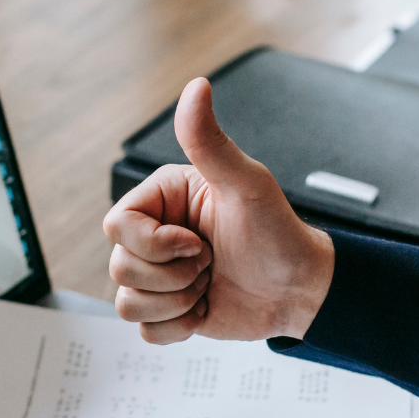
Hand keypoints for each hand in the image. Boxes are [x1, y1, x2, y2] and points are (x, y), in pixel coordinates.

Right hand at [104, 77, 334, 343]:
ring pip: (126, 302)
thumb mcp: (247, 183)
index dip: (155, 244)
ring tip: (210, 284)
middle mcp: (155, 236)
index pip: (117, 225)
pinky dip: (177, 327)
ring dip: (177, 302)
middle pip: (119, 267)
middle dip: (173, 276)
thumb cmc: (279, 233)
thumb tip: (196, 87)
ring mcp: (159, 276)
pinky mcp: (167, 311)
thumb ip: (211, 141)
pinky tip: (205, 308)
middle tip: (211, 262)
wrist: (301, 290)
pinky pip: (143, 330)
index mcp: (162, 200)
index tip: (197, 241)